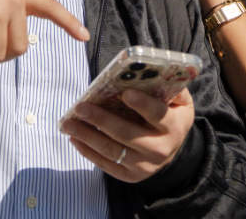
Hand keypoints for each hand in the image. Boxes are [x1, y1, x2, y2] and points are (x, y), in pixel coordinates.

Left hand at [61, 88, 194, 182]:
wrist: (172, 147)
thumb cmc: (169, 113)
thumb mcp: (177, 99)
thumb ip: (165, 85)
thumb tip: (141, 70)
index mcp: (174, 126)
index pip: (158, 115)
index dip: (142, 105)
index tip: (125, 93)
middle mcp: (161, 149)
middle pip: (127, 134)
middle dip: (101, 120)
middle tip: (80, 107)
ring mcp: (145, 165)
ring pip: (112, 151)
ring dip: (87, 136)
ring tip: (68, 123)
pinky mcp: (130, 175)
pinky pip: (105, 164)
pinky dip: (87, 151)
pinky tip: (74, 138)